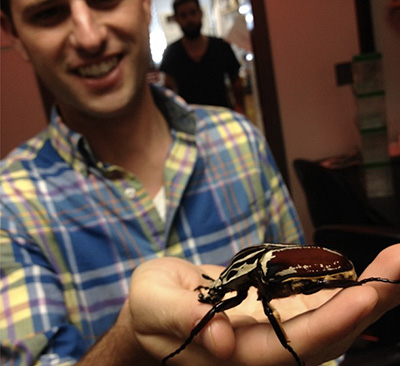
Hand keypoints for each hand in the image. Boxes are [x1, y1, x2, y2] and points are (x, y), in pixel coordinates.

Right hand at [127, 244, 399, 365]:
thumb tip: (219, 337)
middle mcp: (263, 347)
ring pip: (328, 318)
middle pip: (325, 335)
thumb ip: (181, 318)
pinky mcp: (273, 306)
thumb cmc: (149, 307)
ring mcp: (272, 326)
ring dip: (365, 291)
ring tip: (396, 261)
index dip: (330, 323)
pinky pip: (314, 299)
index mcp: (234, 354)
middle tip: (399, 264)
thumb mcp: (152, 304)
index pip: (292, 347)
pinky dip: (341, 284)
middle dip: (366, 302)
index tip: (366, 292)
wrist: (158, 306)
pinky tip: (365, 268)